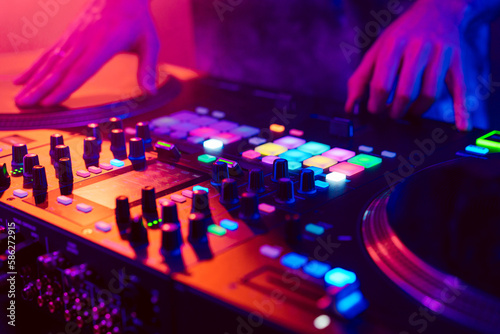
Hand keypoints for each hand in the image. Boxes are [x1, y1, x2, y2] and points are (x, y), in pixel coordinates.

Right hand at [14, 0, 159, 106]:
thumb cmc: (138, 19)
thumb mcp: (150, 43)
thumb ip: (147, 69)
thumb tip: (149, 92)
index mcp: (104, 44)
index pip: (82, 69)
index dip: (65, 87)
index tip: (50, 101)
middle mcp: (84, 40)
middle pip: (60, 69)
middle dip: (41, 88)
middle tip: (25, 104)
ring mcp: (73, 37)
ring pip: (50, 62)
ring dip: (33, 80)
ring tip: (20, 97)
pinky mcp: (68, 35)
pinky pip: (48, 53)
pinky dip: (34, 67)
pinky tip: (22, 79)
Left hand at [345, 0, 470, 130]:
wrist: (438, 10)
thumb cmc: (401, 36)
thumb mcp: (377, 50)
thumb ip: (360, 78)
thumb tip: (350, 108)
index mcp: (393, 45)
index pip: (381, 84)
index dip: (376, 104)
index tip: (375, 112)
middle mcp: (418, 47)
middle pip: (405, 92)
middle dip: (396, 111)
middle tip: (392, 115)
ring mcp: (439, 54)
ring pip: (429, 94)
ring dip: (417, 111)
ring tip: (408, 113)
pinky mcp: (456, 61)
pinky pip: (459, 88)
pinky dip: (461, 109)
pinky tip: (461, 125)